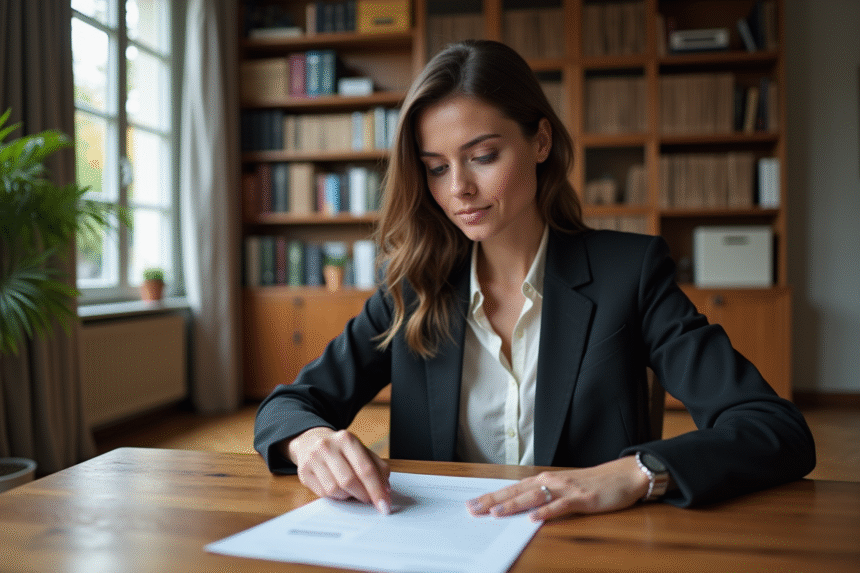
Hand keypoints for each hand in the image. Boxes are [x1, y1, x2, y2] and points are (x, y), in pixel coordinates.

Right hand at [286, 427, 391, 513]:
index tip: (384, 505)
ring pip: (335, 490)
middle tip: (369, 500)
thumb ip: (377, 467)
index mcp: (346, 439)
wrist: (310, 441)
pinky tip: (339, 490)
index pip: (365, 469)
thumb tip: (385, 489)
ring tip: (351, 490)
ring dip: (348, 496)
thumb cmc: (341, 449)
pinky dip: (335, 496)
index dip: (376, 490)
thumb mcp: (361, 450)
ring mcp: (313, 459)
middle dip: (363, 495)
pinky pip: (323, 494)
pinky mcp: (303, 472)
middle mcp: (328, 446)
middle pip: (349, 481)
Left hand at [466, 456, 649, 521]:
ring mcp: (565, 489)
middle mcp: (551, 481)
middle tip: (472, 509)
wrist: (623, 475)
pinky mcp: (581, 498)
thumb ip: (545, 495)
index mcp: (545, 480)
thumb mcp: (564, 488)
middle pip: (516, 491)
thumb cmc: (593, 483)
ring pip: (533, 497)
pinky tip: (533, 519)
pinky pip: (560, 506)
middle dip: (492, 500)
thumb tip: (522, 506)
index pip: (512, 488)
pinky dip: (545, 512)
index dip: (491, 496)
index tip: (472, 504)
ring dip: (513, 505)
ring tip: (495, 513)